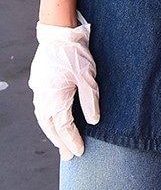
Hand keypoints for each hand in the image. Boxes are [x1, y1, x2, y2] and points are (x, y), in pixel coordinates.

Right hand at [28, 19, 99, 159]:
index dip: (73, 141)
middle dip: (61, 143)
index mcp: (56, 99)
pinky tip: (53, 120)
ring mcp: (39, 92)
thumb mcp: (88, 76)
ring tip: (61, 143)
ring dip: (53, 132)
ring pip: (44, 119)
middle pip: (52, 128)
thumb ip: (90, 101)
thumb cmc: (75, 53)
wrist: (58, 33)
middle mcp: (44, 99)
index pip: (65, 128)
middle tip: (69, 156)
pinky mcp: (38, 84)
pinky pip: (41, 108)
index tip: (80, 152)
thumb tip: (93, 122)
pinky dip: (47, 119)